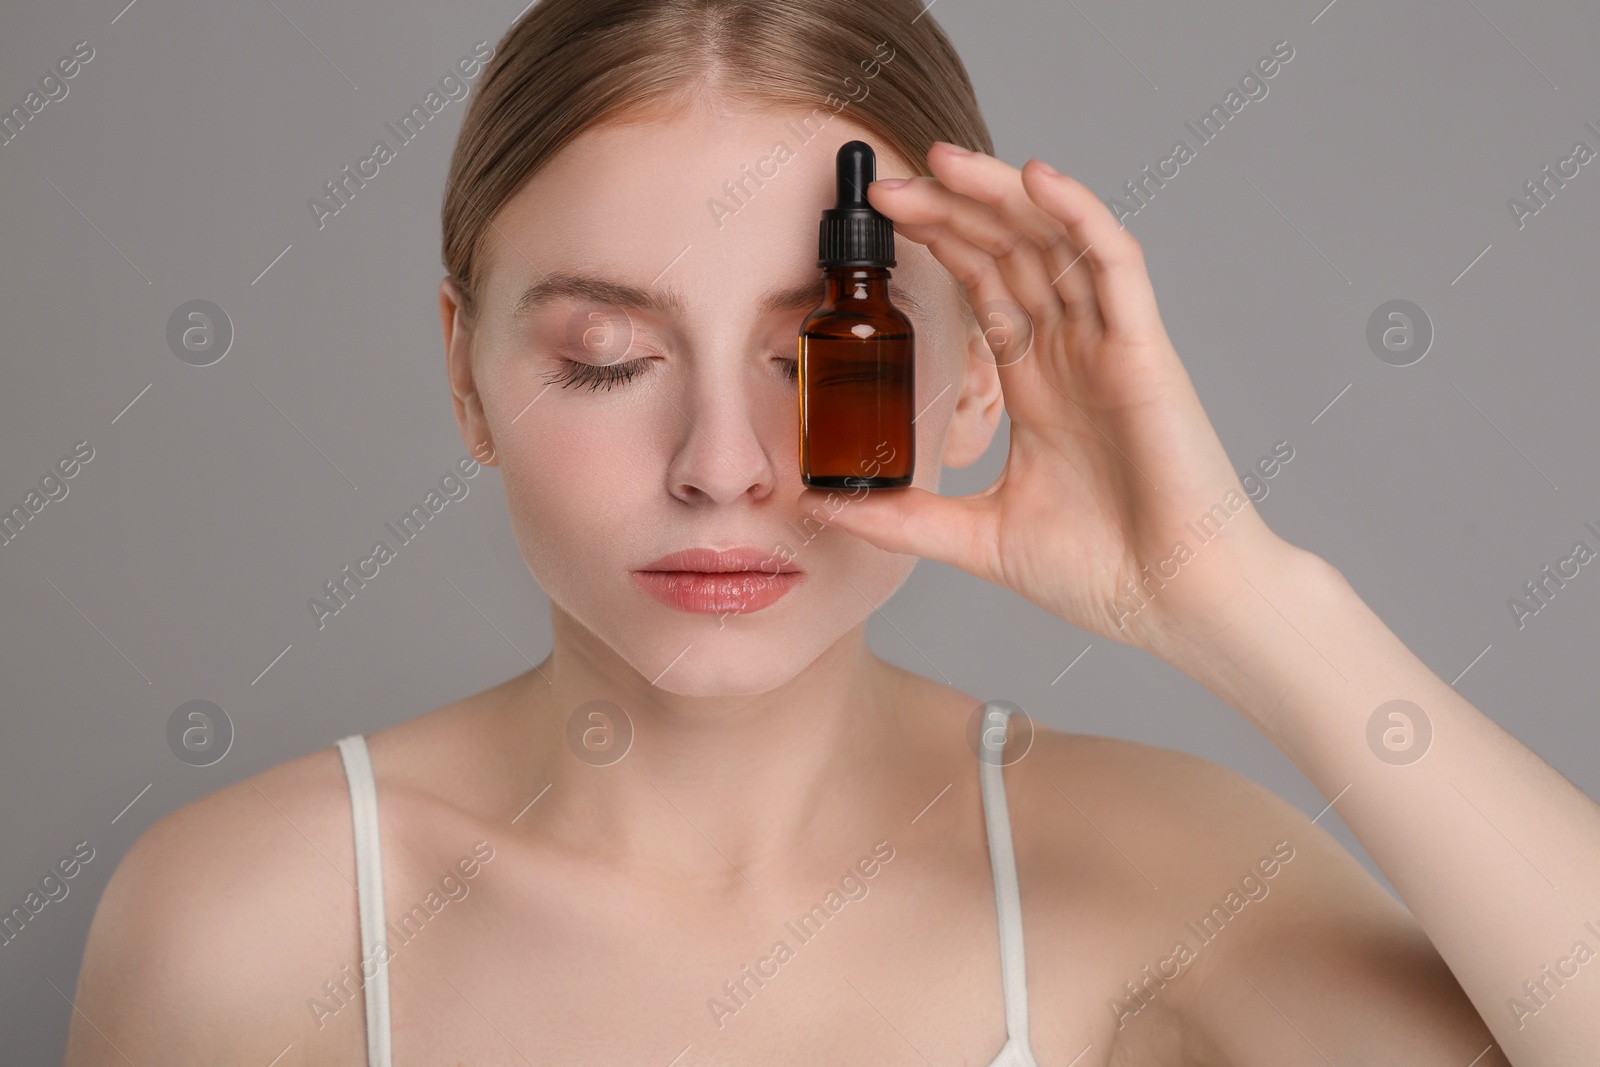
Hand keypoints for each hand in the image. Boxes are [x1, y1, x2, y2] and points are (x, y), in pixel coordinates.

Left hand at [797, 141, 1298, 651]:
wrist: (1178, 606)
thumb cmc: (1105, 573)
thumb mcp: (979, 539)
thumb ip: (905, 518)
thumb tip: (822, 508)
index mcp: (1038, 384)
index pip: (983, 288)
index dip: (937, 244)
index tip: (879, 221)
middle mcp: (1072, 353)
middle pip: (1009, 251)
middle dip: (950, 209)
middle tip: (885, 183)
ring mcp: (1109, 346)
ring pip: (1054, 241)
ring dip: (999, 194)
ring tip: (940, 162)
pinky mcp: (1144, 353)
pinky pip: (1114, 264)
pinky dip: (1078, 215)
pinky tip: (1035, 178)